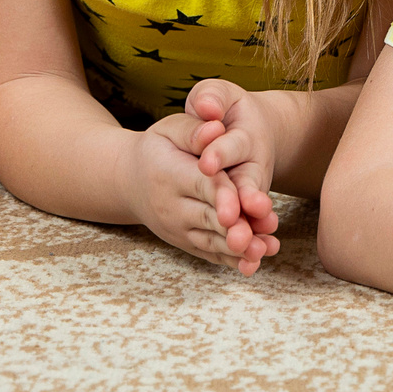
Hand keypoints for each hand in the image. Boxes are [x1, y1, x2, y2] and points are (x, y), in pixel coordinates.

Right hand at [126, 108, 278, 275]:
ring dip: (238, 250)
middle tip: (260, 239)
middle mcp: (171, 206)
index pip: (201, 186)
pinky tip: (253, 263)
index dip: (224, 196)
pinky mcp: (184, 241)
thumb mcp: (169, 130)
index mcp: (169, 174)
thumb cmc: (156, 149)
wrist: (129, 181)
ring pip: (210, 241)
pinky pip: (208, 253)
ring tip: (263, 252)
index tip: (245, 207)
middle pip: (208, 218)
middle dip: (236, 229)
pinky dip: (230, 260)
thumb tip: (216, 128)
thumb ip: (193, 129)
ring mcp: (176, 228)